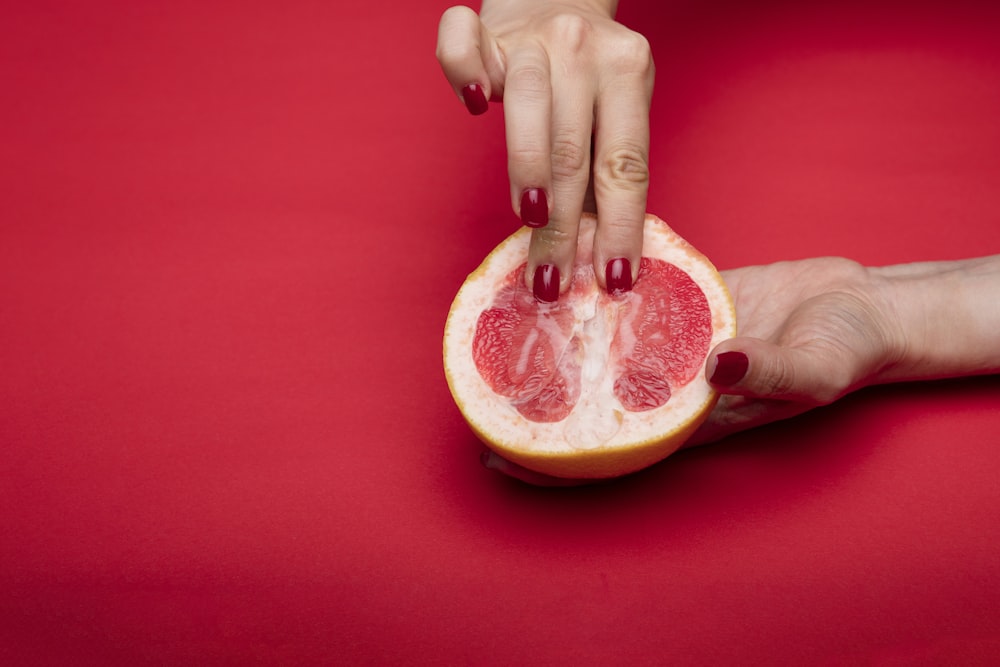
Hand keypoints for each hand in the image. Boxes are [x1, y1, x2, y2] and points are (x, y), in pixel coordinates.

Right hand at [436, 1, 654, 298]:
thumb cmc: (586, 76)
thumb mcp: (614, 113)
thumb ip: (605, 170)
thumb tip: (599, 256)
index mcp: (629, 73)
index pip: (626, 165)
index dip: (619, 226)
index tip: (611, 280)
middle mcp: (585, 50)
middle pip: (575, 151)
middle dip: (563, 227)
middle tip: (551, 279)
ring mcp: (535, 37)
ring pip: (529, 108)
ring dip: (529, 172)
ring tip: (528, 222)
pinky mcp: (486, 31)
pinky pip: (462, 45)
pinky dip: (464, 71)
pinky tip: (475, 105)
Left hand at [480, 257, 905, 483]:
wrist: (865, 308)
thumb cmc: (848, 350)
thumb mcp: (817, 367)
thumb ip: (771, 371)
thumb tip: (718, 364)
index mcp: (694, 415)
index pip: (610, 445)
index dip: (554, 457)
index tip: (497, 454)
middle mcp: (670, 382)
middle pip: (589, 396)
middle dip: (535, 397)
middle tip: (475, 385)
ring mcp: (674, 341)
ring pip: (602, 342)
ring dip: (558, 334)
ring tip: (503, 317)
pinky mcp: (685, 301)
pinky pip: (631, 295)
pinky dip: (598, 283)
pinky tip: (562, 264)